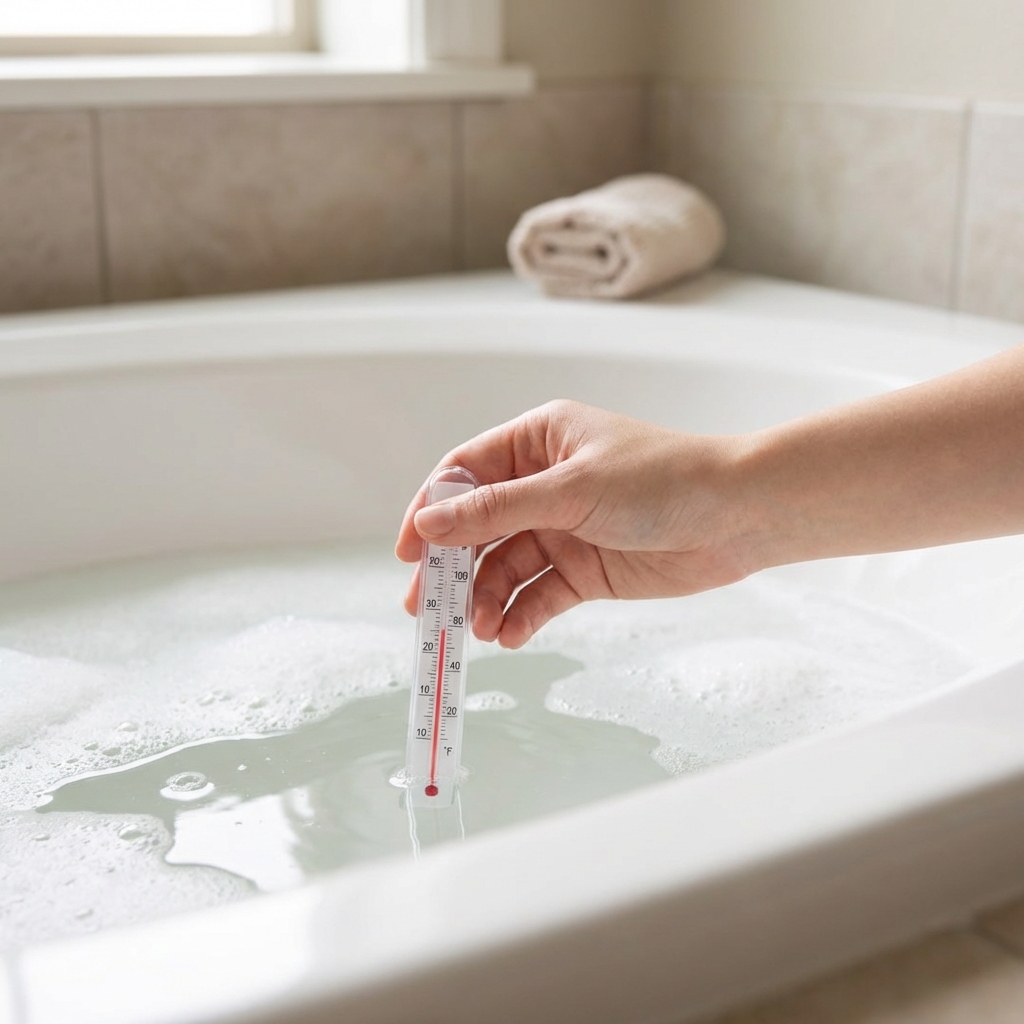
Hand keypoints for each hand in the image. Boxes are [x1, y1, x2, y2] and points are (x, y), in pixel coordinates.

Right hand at [395, 400, 752, 648]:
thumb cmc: (662, 480)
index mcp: (538, 442)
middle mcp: (545, 485)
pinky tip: (512, 635)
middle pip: (478, 528)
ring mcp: (564, 529)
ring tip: (479, 630)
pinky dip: (522, 616)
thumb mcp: (570, 491)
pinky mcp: (585, 570)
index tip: (409, 551)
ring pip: (505, 567)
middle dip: (452, 568)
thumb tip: (429, 522)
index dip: (431, 510)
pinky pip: (540, 595)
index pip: (465, 473)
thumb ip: (496, 510)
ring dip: (487, 599)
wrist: (738, 517)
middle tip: (425, 609)